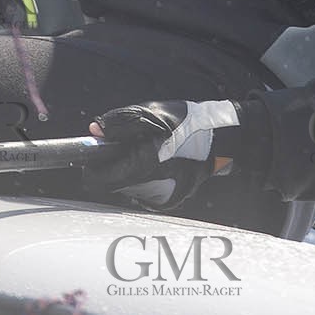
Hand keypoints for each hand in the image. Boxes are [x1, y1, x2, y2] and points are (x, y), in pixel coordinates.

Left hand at [86, 100, 245, 209]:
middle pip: (113, 184)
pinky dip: (146, 177)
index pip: (98, 180)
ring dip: (130, 171)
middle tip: (133, 145)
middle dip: (116, 165)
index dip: (93, 165)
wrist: (220, 140)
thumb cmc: (187, 124)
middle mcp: (150, 190)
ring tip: (152, 151)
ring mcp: (161, 199)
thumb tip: (93, 132)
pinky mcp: (170, 201)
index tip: (99, 151)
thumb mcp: (150, 114)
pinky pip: (145, 190)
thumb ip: (119, 123)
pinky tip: (162, 162)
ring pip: (128, 188)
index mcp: (142, 167)